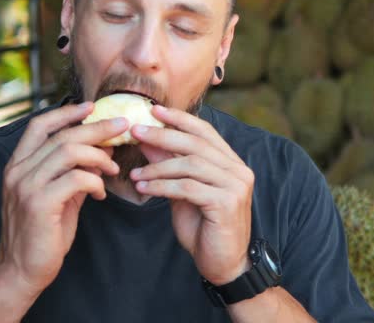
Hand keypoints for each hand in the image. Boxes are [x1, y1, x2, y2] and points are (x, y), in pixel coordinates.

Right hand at [0, 102, 127, 297]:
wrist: (22, 270)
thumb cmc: (42, 232)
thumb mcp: (58, 195)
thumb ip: (74, 171)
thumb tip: (101, 148)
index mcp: (18, 165)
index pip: (39, 125)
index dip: (66, 112)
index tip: (91, 107)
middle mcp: (17, 171)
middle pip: (61, 135)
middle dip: (96, 128)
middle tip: (122, 127)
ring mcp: (26, 187)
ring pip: (68, 152)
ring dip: (99, 156)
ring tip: (113, 168)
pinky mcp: (38, 204)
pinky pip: (75, 178)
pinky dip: (95, 181)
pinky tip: (101, 193)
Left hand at [129, 105, 254, 285]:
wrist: (223, 264)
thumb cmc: (203, 228)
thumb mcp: (182, 192)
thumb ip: (170, 166)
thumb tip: (147, 140)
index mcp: (231, 163)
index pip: (205, 131)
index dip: (179, 118)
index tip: (154, 110)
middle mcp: (238, 170)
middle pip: (196, 143)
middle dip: (163, 135)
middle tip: (136, 131)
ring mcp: (235, 186)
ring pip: (190, 164)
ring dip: (157, 167)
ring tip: (135, 174)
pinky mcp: (226, 203)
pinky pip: (187, 188)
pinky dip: (162, 186)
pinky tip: (144, 188)